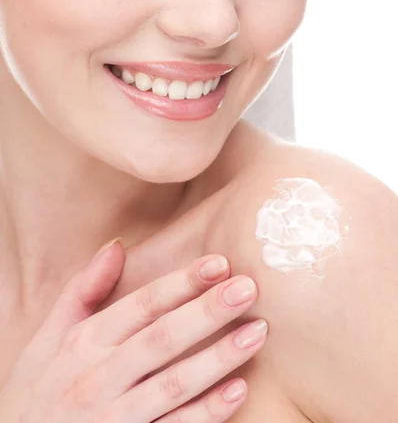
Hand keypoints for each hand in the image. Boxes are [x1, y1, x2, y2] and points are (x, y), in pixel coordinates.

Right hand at [0, 240, 266, 421]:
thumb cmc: (38, 388)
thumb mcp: (49, 337)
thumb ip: (82, 290)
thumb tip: (116, 246)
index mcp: (84, 343)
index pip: (141, 306)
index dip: (181, 283)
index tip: (218, 263)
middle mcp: (100, 377)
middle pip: (162, 339)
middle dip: (206, 312)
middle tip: (247, 288)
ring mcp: (116, 417)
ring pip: (175, 383)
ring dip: (218, 358)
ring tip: (256, 332)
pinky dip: (207, 412)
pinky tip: (239, 390)